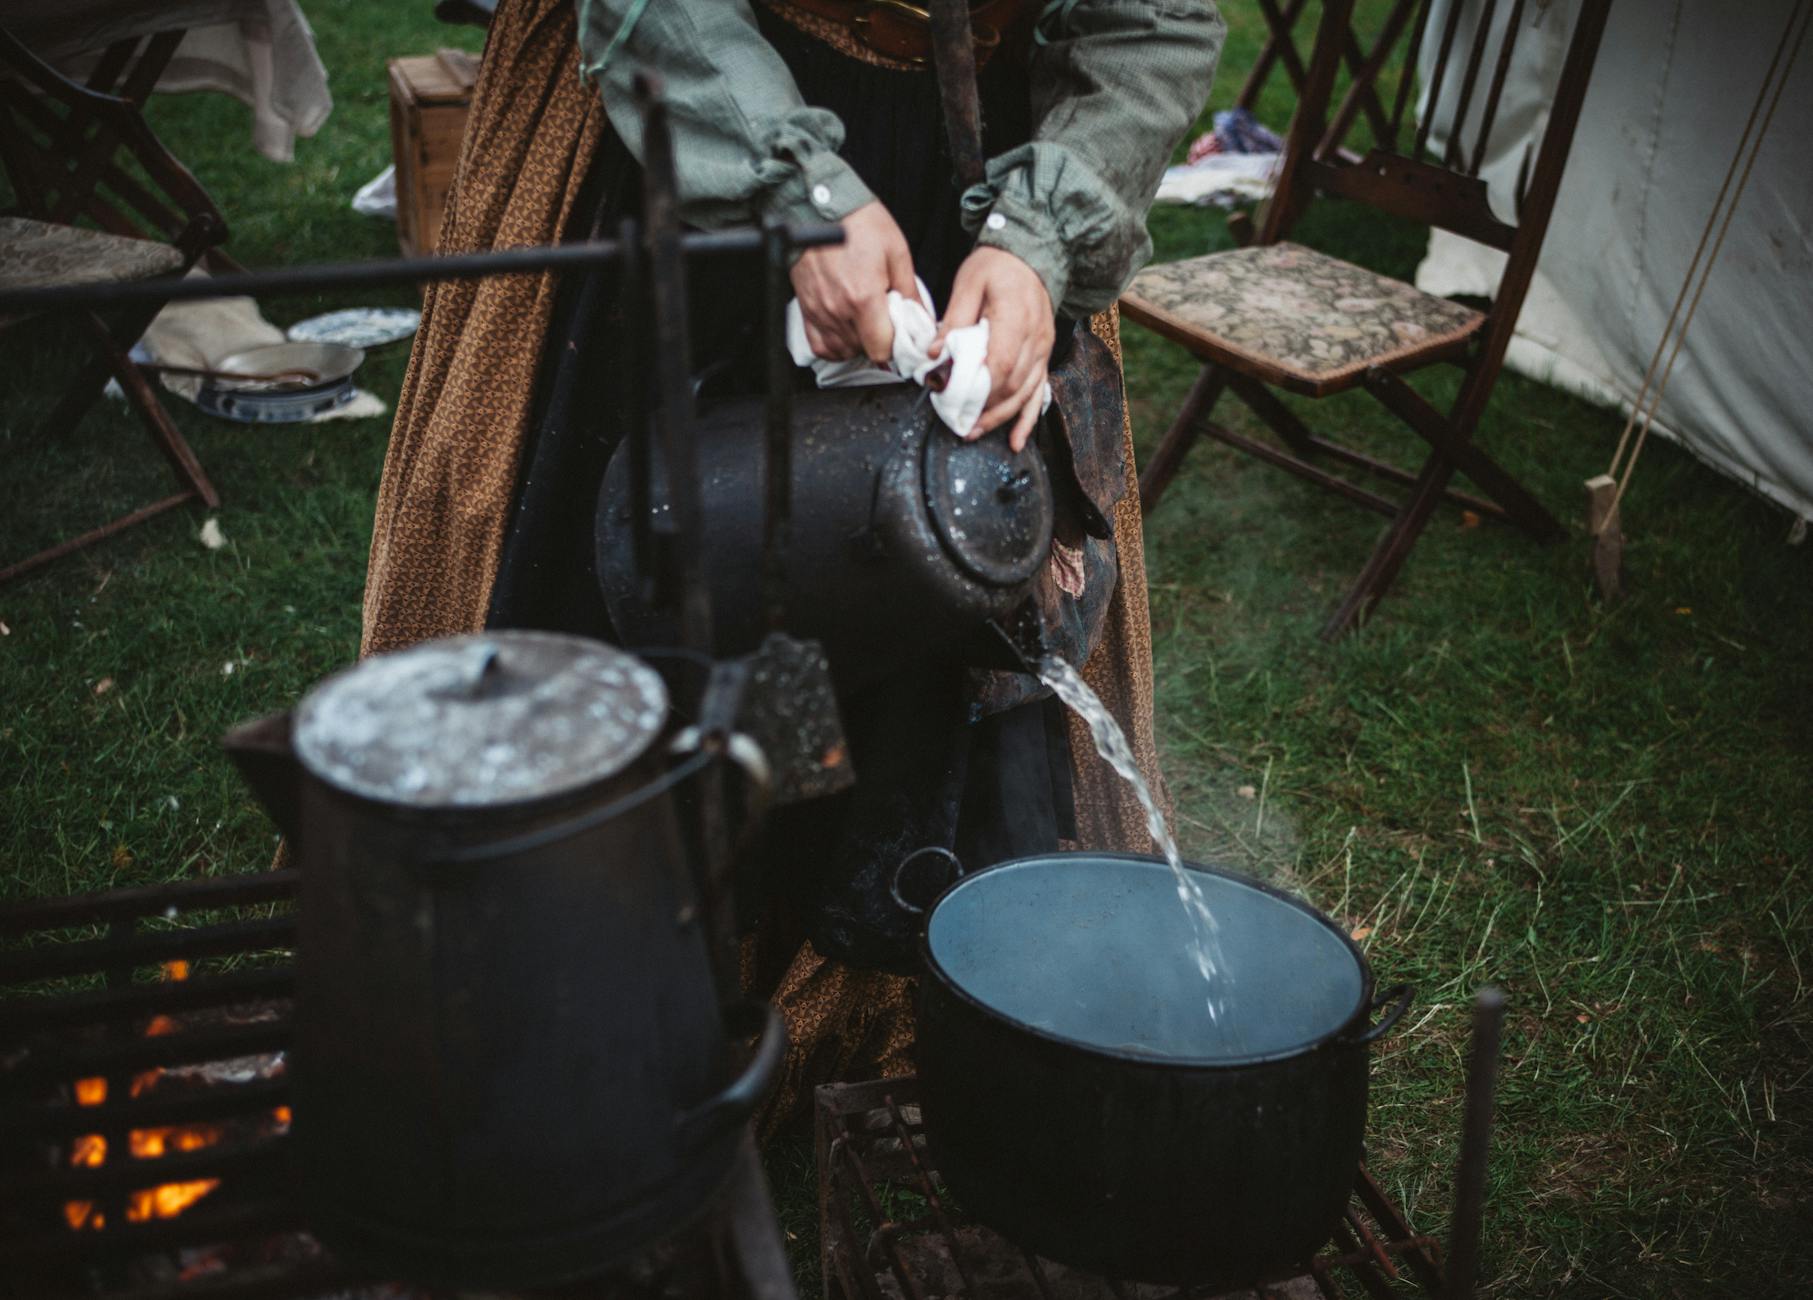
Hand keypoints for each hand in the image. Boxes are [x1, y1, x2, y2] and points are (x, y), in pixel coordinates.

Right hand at [789, 201, 917, 363]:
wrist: (819, 206)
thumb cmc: (858, 223)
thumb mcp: (897, 253)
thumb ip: (910, 293)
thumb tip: (922, 320)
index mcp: (864, 298)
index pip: (882, 349)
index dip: (896, 346)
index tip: (901, 335)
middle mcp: (838, 309)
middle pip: (863, 351)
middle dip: (879, 341)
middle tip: (885, 321)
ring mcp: (819, 311)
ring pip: (843, 350)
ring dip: (858, 344)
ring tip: (866, 323)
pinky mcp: (806, 309)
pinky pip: (820, 345)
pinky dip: (835, 345)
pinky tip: (846, 332)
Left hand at [932, 247, 1053, 450]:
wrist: (1030, 256)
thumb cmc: (996, 267)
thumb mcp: (968, 284)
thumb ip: (953, 321)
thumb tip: (935, 356)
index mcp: (1016, 316)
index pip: (1002, 362)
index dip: (979, 387)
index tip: (953, 398)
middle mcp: (1036, 337)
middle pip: (1013, 385)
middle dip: (985, 410)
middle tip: (957, 425)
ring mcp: (1043, 350)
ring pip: (1025, 394)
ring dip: (1000, 418)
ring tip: (974, 432)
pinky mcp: (1043, 357)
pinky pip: (1039, 393)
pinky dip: (1027, 419)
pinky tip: (1015, 440)